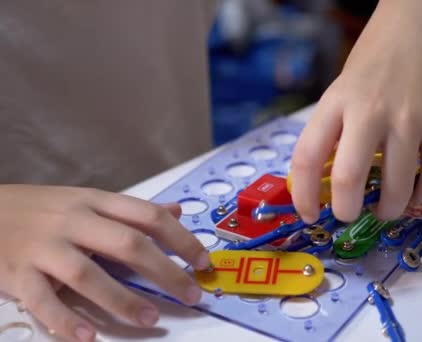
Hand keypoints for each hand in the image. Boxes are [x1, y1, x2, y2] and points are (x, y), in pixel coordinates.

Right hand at [0, 185, 208, 341]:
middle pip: (128, 244)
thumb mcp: (89, 200)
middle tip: (191, 296)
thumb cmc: (44, 210)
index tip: (203, 262)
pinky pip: (43, 301)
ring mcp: (44, 247)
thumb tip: (177, 211)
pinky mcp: (17, 274)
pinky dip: (65, 321)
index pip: (149, 216)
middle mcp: (74, 220)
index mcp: (96, 201)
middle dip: (165, 272)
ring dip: (123, 300)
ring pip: (89, 274)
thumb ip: (132, 210)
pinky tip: (88, 338)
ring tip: (149, 319)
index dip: (181, 239)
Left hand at [291, 0, 421, 222]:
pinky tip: (418, 194)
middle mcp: (369, 111)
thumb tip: (327, 180)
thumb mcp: (342, 88)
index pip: (307, 157)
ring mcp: (408, 118)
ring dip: (389, 210)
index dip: (304, 196)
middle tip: (350, 215)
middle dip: (346, 212)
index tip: (310, 214)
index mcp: (336, 102)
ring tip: (386, 210)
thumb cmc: (376, 55)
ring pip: (398, 186)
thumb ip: (335, 129)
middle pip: (348, 179)